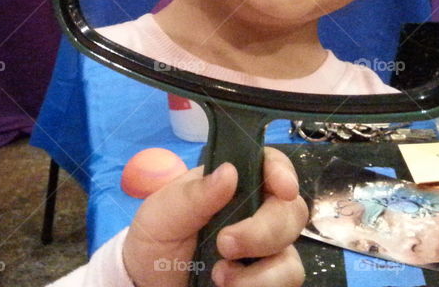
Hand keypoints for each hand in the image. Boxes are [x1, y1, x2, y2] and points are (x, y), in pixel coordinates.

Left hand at [122, 147, 306, 286]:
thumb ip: (194, 195)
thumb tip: (229, 171)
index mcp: (231, 185)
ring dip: (261, 271)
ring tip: (219, 276)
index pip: (269, 165)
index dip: (282, 171)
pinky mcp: (266, 280)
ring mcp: (264, 249)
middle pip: (290, 211)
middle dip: (263, 230)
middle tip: (225, 245)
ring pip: (291, 253)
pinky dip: (262, 286)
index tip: (284, 188)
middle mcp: (255, 212)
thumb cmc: (154, 239)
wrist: (147, 284)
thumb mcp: (162, 213)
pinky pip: (287, 280)